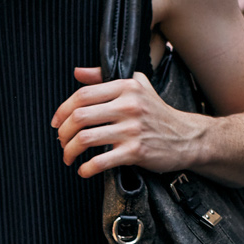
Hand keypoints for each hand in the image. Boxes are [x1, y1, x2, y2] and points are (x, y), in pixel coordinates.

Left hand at [52, 67, 206, 179]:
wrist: (187, 137)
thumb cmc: (158, 113)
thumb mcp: (137, 86)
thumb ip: (105, 78)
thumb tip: (78, 72)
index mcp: (126, 87)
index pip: (83, 94)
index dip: (63, 109)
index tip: (57, 122)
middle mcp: (128, 106)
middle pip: (80, 116)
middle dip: (63, 132)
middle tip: (61, 141)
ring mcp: (132, 129)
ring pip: (86, 139)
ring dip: (70, 151)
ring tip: (68, 156)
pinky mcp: (136, 152)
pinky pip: (101, 161)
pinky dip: (87, 168)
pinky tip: (84, 170)